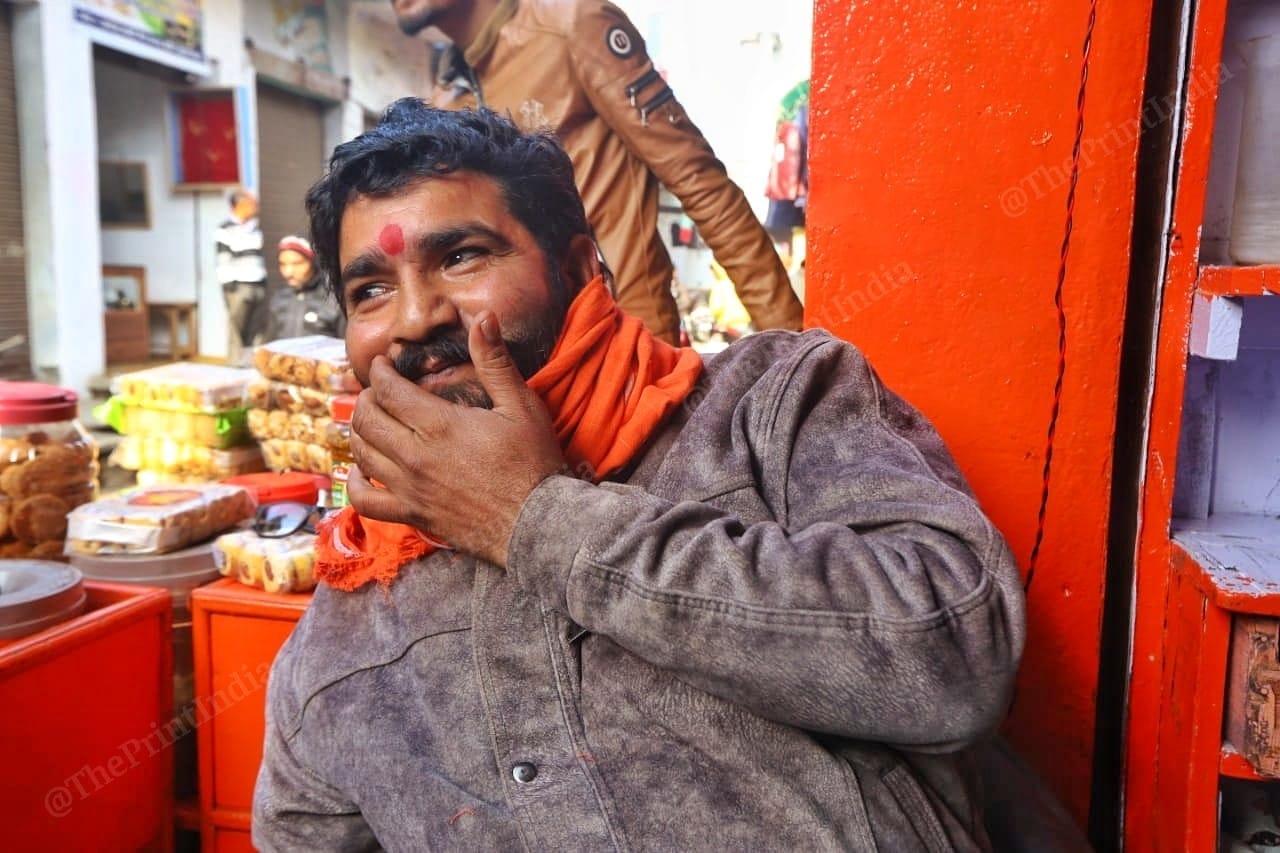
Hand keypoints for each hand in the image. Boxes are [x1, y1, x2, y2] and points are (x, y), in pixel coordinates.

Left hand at [344, 312, 565, 566]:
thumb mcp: (521, 405)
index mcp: (440, 425)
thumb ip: (495, 361)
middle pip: (367, 418)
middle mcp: (416, 456)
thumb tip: (485, 318)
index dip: (380, 371)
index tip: (385, 364)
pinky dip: (354, 484)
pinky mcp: (413, 514)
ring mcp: (410, 488)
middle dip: (367, 397)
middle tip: (379, 390)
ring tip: (371, 421)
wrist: (538, 523)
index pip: (388, 389)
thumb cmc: (534, 463)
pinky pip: (365, 501)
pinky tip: (360, 471)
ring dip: (359, 431)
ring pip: (362, 453)